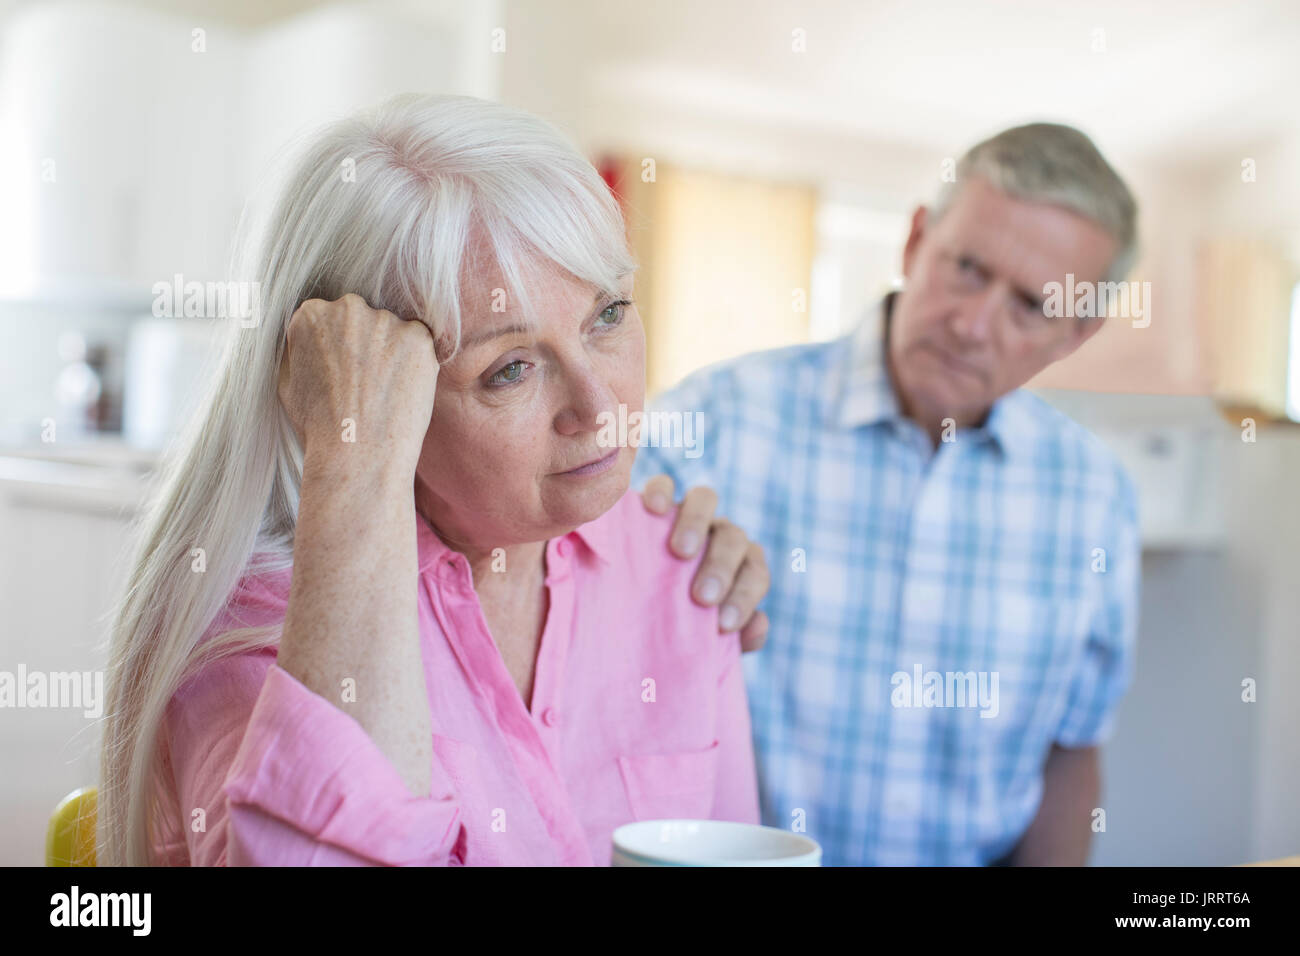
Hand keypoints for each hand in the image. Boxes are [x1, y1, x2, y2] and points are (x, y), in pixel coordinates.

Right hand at [277, 293, 437, 477]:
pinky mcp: (417, 337)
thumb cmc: (318, 427)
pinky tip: (403, 389)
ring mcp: (384, 320)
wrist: (357, 453)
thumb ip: (297, 349)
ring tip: (384, 392)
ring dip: (390, 352)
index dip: (337, 348)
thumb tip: (306, 340)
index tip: (341, 372)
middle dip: (363, 344)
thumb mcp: (287, 382)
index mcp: (310, 315)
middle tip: (365, 383)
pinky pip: (419, 343)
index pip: (328, 318)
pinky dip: (415, 362)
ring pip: (391, 331)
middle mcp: (347, 308)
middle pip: (360, 319)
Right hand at [641, 475, 769, 651]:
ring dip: (697, 523)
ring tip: (681, 552)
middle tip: (703, 597)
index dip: (746, 596)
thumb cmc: (676, 621)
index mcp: (738, 565)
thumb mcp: (702, 635)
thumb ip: (736, 636)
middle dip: (722, 566)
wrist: (634, 600)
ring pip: (705, 499)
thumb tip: (758, 626)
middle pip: (733, 536)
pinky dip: (661, 492)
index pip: (755, 573)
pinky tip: (653, 509)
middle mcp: (718, 534)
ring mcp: (687, 513)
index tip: (723, 625)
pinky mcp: (655, 499)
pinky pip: (662, 484)